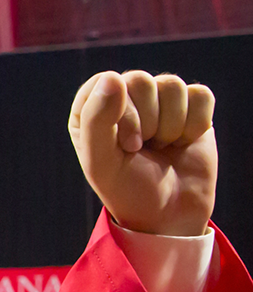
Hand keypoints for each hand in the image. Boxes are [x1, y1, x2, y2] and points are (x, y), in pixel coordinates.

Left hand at [69, 71, 216, 236]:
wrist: (170, 212)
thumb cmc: (128, 189)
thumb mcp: (101, 163)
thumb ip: (96, 120)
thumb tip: (113, 78)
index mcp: (91, 109)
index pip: (105, 83)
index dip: (121, 113)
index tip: (125, 146)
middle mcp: (123, 99)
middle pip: (140, 80)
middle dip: (146, 122)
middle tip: (141, 150)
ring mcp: (158, 100)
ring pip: (172, 85)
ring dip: (170, 126)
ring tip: (161, 147)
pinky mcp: (191, 106)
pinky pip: (200, 95)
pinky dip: (194, 124)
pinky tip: (183, 142)